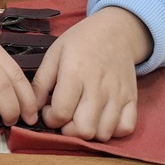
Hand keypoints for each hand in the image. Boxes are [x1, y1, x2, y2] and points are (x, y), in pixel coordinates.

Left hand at [31, 6, 150, 140]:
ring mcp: (118, 94)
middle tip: (66, 116)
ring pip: (104, 134)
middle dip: (68, 130)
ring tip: (82, 117)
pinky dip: (113, 130)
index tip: (50, 109)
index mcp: (75, 73)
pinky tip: (102, 119)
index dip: (50, 118)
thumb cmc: (81, 42)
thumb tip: (32, 110)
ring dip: (90, 132)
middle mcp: (98, 87)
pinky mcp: (132, 98)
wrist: (116, 30)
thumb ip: (41, 83)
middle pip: (84, 130)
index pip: (61, 113)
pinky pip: (126, 128)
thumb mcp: (54, 54)